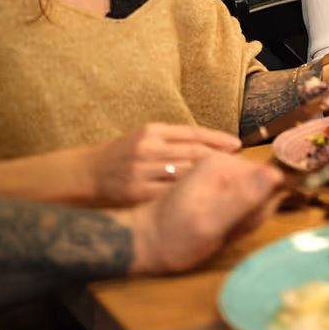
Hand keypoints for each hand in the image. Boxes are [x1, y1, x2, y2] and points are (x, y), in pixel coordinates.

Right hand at [85, 124, 240, 205]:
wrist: (87, 174)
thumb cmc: (123, 155)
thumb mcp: (146, 138)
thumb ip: (174, 140)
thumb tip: (213, 144)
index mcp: (152, 131)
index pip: (193, 133)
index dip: (218, 139)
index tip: (237, 145)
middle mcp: (147, 149)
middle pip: (193, 153)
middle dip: (219, 159)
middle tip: (241, 165)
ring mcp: (142, 172)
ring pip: (185, 174)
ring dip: (209, 179)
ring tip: (230, 181)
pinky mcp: (137, 193)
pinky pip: (171, 193)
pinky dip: (190, 195)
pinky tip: (205, 198)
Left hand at [126, 153, 282, 273]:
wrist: (141, 243)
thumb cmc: (173, 238)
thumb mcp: (210, 222)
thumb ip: (243, 197)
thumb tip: (276, 173)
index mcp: (222, 164)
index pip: (269, 178)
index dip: (261, 206)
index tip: (240, 224)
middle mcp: (221, 162)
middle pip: (261, 187)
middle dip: (251, 213)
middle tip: (225, 230)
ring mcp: (217, 173)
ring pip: (251, 197)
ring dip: (242, 219)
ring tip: (217, 230)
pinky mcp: (214, 185)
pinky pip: (239, 203)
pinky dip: (233, 219)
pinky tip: (215, 227)